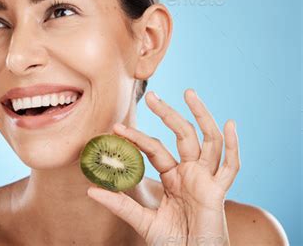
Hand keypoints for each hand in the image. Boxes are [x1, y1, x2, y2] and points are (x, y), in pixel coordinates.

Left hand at [87, 89, 239, 245]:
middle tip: (151, 95)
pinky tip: (230, 123)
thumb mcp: (142, 221)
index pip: (155, 148)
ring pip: (208, 141)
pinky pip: (230, 167)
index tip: (117, 127)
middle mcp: (191, 172)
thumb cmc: (172, 241)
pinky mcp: (218, 191)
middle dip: (168, 114)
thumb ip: (120, 204)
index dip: (137, 137)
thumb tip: (90, 190)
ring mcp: (206, 179)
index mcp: (173, 177)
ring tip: (189, 93)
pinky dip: (234, 145)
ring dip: (201, 116)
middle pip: (182, 135)